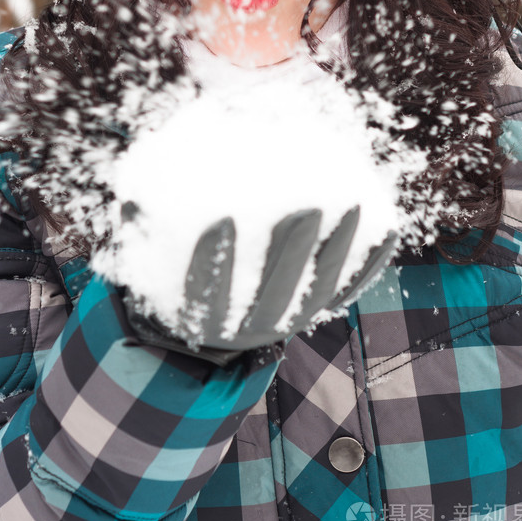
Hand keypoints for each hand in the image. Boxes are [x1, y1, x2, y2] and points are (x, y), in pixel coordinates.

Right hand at [123, 206, 396, 362]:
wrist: (201, 328)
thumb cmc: (168, 273)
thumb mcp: (145, 256)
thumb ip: (141, 225)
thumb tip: (135, 191)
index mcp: (197, 317)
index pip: (206, 291)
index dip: (211, 259)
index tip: (219, 217)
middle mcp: (248, 329)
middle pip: (274, 291)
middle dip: (291, 248)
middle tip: (304, 203)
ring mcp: (287, 322)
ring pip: (319, 291)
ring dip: (338, 249)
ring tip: (352, 203)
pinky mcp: (315, 312)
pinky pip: (347, 290)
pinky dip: (369, 262)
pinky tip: (385, 226)